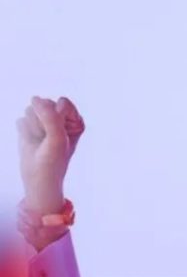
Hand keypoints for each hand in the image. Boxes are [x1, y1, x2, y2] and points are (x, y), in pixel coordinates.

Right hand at [17, 97, 83, 214]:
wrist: (38, 178)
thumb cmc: (53, 161)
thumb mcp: (57, 138)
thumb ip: (50, 116)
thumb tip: (35, 98)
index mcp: (75, 120)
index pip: (62, 103)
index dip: (56, 118)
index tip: (58, 134)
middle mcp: (61, 119)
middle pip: (45, 104)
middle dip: (42, 122)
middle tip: (47, 140)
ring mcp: (44, 122)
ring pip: (31, 110)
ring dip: (32, 128)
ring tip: (39, 142)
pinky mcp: (29, 127)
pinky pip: (21, 119)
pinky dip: (23, 132)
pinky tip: (31, 143)